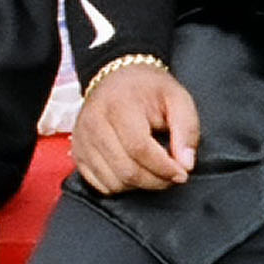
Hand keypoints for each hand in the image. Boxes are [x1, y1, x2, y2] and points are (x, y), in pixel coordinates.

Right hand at [73, 62, 201, 191]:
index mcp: (118, 106)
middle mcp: (94, 123)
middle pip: (126, 170)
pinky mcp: (77, 153)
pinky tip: (134, 170)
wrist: (116, 77)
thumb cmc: (149, 90)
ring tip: (153, 171)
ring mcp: (82, 140)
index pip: (139, 149)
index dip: (163, 168)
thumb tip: (185, 164)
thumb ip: (186, 130)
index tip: (181, 173)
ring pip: (113, 182)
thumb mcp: (178, 99)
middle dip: (155, 181)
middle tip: (171, 176)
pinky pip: (100, 184)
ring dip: (139, 185)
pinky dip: (121, 186)